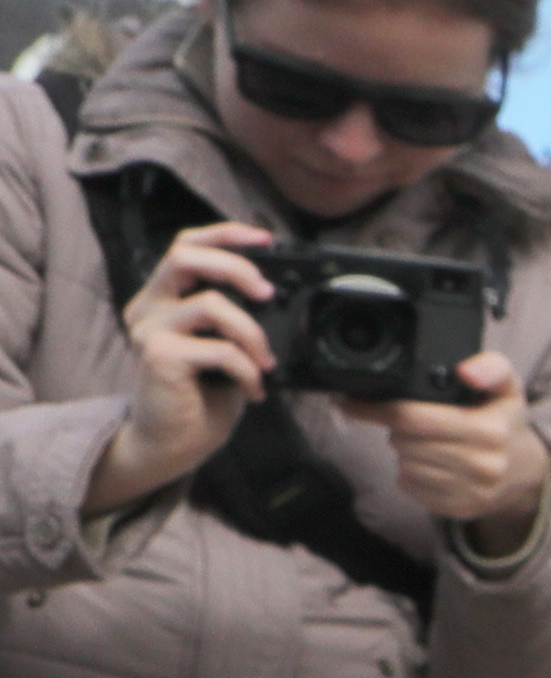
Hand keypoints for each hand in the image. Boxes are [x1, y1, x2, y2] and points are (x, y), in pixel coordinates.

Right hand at [88, 224, 271, 513]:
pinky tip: (253, 391)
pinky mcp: (157, 357)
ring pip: (210, 304)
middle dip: (236, 267)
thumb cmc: (203, 395)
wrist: (175, 443)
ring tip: (265, 362)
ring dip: (252, 333)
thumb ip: (235, 315)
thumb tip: (276, 293)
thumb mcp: (225, 345)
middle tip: (267, 293)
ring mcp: (148, 331)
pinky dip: (248, 370)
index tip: (266, 239)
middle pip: (185, 256)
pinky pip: (219, 350)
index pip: (185, 245)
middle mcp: (148, 308)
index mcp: (163, 298)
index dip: (225, 234)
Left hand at [378, 348, 550, 540]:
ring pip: (405, 465)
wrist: (528, 474)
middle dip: (397, 429)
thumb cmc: (505, 424)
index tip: (353, 402)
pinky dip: (412, 474)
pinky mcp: (458, 509)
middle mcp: (483, 464)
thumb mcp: (508, 388)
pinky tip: (431, 464)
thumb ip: (492, 367)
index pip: (414, 418)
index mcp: (490, 430)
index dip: (377, 409)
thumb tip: (466, 370)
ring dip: (405, 452)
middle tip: (411, 422)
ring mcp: (471, 491)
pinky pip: (411, 487)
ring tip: (426, 442)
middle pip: (403, 442)